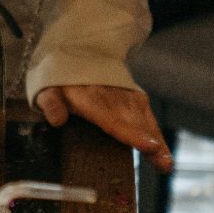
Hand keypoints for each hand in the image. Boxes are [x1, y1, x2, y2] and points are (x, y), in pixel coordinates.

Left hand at [37, 85, 172, 170]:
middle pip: (133, 121)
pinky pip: (146, 113)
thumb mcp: (47, 89)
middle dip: (148, 141)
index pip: (112, 118)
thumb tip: (57, 119)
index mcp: (89, 97)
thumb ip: (51, 103)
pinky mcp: (132, 95)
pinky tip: (162, 149)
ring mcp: (124, 94)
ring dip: (156, 139)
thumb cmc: (61, 78)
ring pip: (142, 118)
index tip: (148, 144)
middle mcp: (111, 95)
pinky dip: (155, 131)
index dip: (131, 133)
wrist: (75, 51)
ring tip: (166, 162)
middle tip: (163, 160)